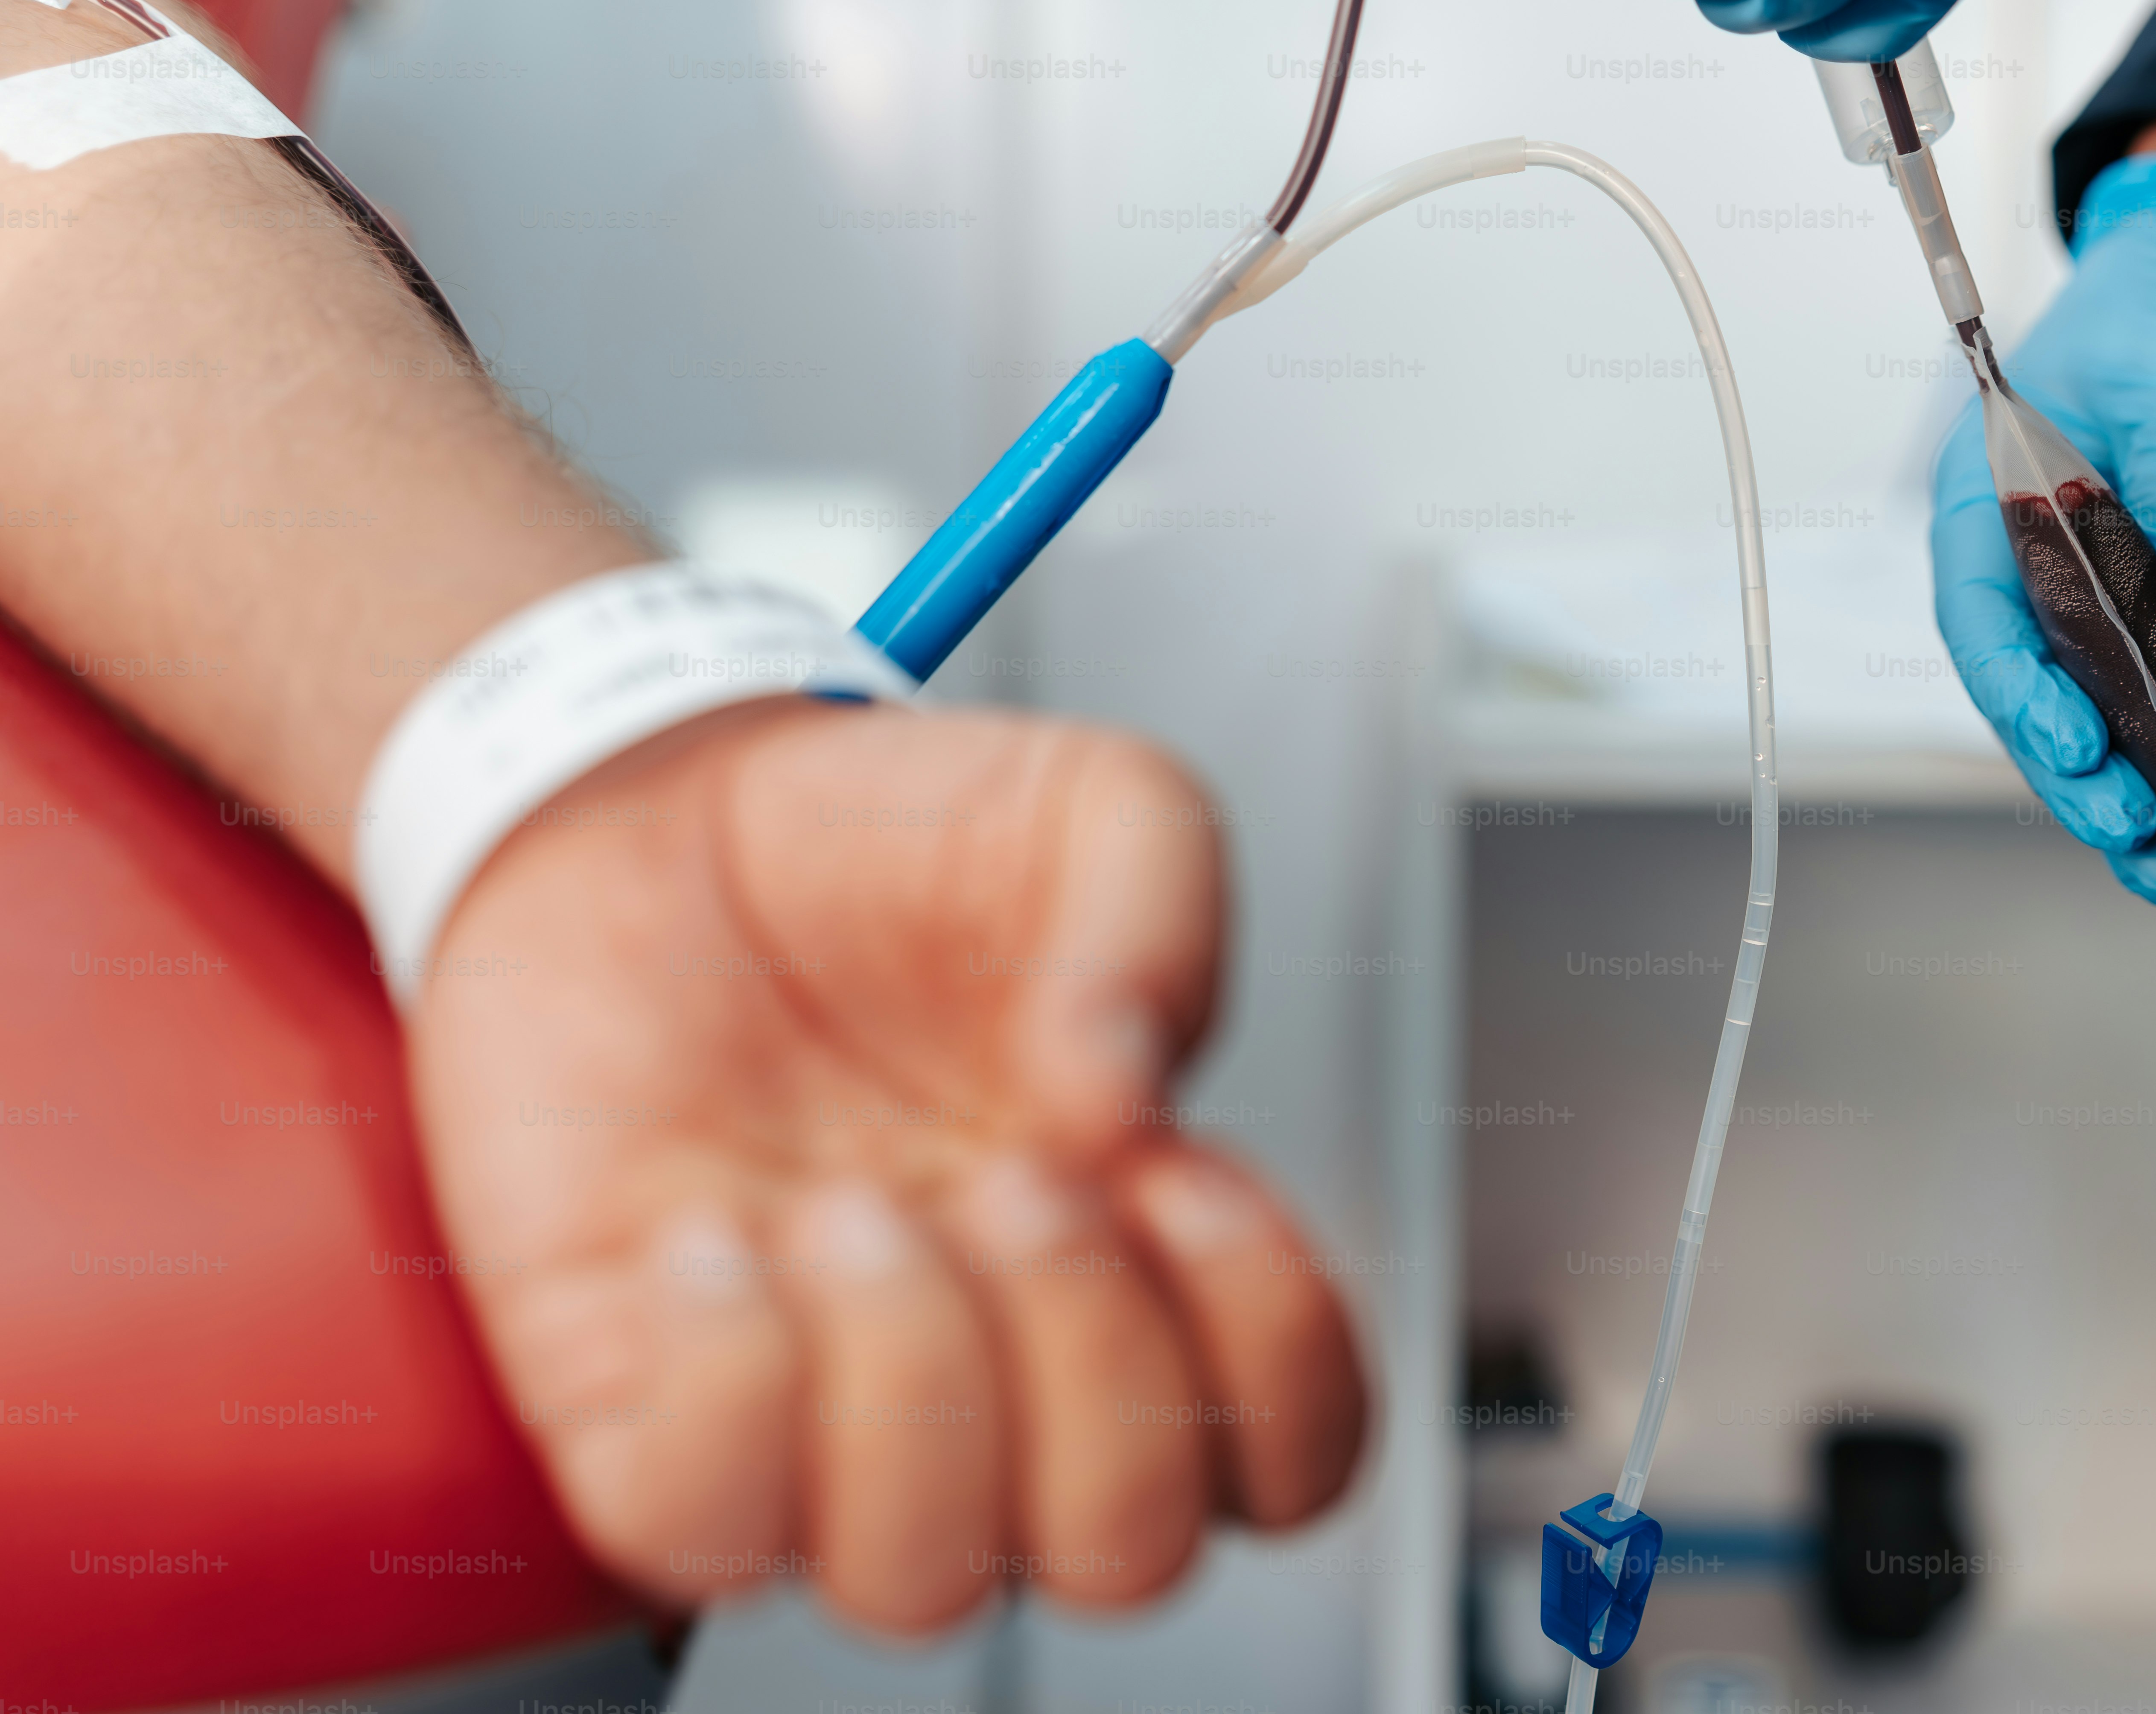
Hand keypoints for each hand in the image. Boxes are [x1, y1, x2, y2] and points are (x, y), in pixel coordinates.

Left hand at [404, 699, 1365, 1631]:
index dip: (1271, 1358)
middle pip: (1124, 1554)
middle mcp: (997, 1373)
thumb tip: (1117, 1097)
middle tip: (1004, 1176)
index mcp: (1136, 1261)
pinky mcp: (632, 1409)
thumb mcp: (1089, 807)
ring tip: (845, 1208)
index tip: (1175, 1174)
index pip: (1290, 1456)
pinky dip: (725, 1390)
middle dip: (1089, 1370)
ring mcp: (817, 1413)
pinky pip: (703, 1533)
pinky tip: (714, 1238)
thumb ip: (1161, 914)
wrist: (646, 810)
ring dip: (908, 1388)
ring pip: (919, 1581)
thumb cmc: (882, 843)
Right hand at [1931, 149, 2155, 902]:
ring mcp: (2088, 593)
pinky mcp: (2155, 610)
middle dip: (2073, 771)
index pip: (1980, 614)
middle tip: (2132, 829)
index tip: (2077, 741)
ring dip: (2123, 795)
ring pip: (2085, 715)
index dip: (2019, 688)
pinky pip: (2152, 703)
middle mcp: (2022, 558)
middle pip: (2026, 689)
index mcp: (1986, 495)